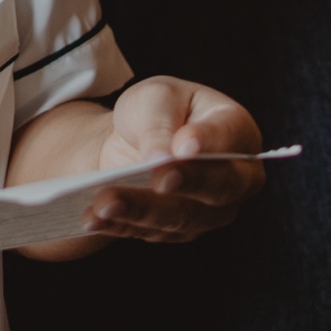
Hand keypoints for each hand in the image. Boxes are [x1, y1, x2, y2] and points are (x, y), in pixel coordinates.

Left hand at [85, 76, 266, 242]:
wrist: (136, 139)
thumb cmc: (157, 110)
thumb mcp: (155, 98)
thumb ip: (161, 123)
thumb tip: (161, 157)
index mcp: (236, 129)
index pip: (229, 136)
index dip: (208, 142)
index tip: (184, 146)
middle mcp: (235, 178)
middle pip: (217, 187)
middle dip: (183, 183)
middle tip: (157, 179)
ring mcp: (211, 211)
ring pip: (181, 217)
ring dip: (140, 210)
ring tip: (104, 202)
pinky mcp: (179, 231)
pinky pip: (150, 232)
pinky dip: (119, 224)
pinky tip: (93, 218)